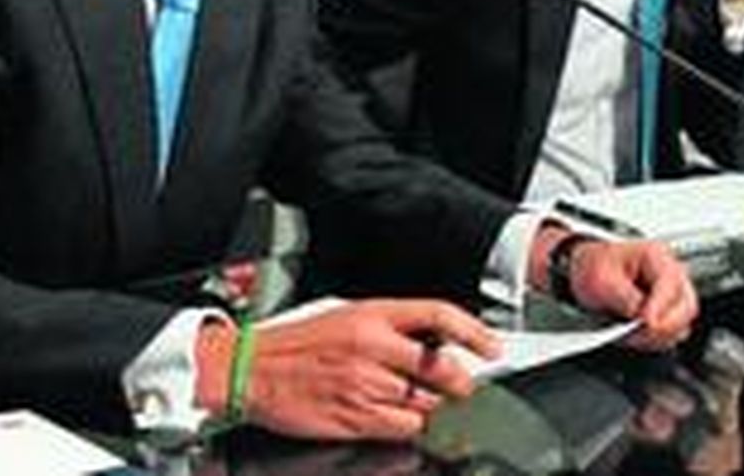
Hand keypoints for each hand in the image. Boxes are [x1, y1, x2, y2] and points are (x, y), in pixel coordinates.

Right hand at [196, 299, 497, 440]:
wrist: (251, 370)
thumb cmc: (296, 344)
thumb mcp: (345, 315)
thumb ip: (391, 327)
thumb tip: (437, 341)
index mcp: (372, 315)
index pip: (438, 316)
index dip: (473, 332)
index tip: (492, 347)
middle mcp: (372, 348)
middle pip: (442, 369)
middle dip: (457, 382)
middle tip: (456, 384)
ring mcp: (364, 386)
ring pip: (425, 404)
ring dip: (425, 405)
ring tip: (402, 396)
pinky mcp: (354, 418)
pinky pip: (403, 428)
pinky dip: (405, 425)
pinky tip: (388, 414)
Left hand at [569, 239, 697, 350]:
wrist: (589, 270)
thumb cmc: (597, 266)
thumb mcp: (601, 279)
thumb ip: (626, 299)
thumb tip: (644, 320)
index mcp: (657, 257)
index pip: (670, 286)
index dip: (659, 308)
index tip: (645, 323)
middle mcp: (673, 275)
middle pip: (686, 309)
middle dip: (661, 327)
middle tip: (634, 333)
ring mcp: (674, 296)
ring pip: (682, 325)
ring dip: (657, 336)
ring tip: (629, 333)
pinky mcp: (669, 315)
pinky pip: (672, 335)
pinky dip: (654, 340)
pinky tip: (634, 335)